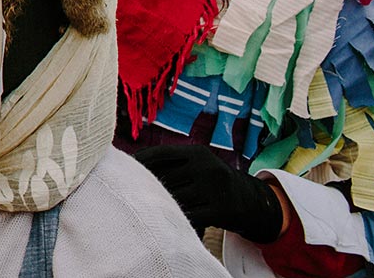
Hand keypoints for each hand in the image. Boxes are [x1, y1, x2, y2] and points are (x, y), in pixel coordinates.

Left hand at [132, 144, 285, 242]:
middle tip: (128, 194)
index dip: (139, 163)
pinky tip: (170, 222)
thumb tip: (131, 164)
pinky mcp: (222, 210)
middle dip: (147, 188)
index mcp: (197, 152)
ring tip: (145, 209)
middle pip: (164, 180)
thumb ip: (171, 163)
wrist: (251, 201)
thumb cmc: (211, 181)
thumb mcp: (198, 164)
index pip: (159, 155)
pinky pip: (189, 216)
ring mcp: (216, 189)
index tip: (121, 170)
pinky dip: (178, 220)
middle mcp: (207, 167)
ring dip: (161, 206)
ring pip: (175, 200)